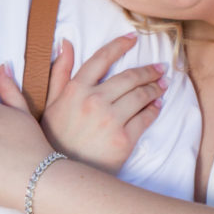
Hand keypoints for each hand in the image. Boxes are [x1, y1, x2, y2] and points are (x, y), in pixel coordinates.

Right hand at [41, 36, 166, 173]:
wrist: (60, 176)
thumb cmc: (55, 138)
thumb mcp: (50, 103)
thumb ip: (59, 71)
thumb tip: (65, 42)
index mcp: (76, 89)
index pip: (102, 58)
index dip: (119, 45)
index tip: (133, 38)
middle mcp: (94, 101)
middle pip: (129, 77)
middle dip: (148, 71)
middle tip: (160, 68)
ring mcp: (110, 120)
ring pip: (140, 96)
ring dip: (155, 88)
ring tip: (162, 85)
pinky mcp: (124, 139)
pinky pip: (145, 118)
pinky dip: (154, 109)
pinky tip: (157, 105)